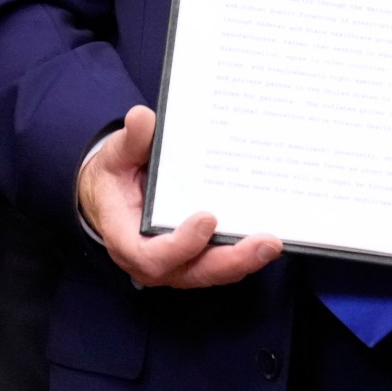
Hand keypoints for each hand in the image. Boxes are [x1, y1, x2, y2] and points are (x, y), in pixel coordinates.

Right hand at [77, 106, 280, 288]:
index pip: (151, 256)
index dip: (181, 244)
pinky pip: (223, 263)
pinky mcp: (198, 258)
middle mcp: (155, 260)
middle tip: (267, 242)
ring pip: (214, 272)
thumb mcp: (116, 156)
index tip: (207, 217)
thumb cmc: (117, 178)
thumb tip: (142, 118)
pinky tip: (271, 236)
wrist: (116, 195)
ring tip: (275, 242)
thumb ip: (130, 140)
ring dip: (246, 260)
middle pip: (195, 271)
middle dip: (233, 259)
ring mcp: (179, 264)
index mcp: (127, 239)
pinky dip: (246, 253)